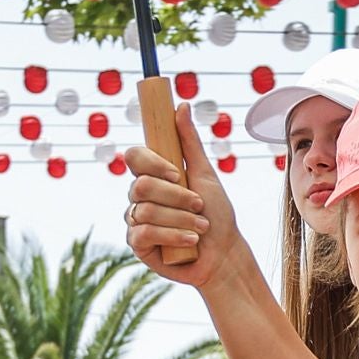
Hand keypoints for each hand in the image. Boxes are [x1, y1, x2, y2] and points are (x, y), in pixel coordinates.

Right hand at [123, 116, 242, 290]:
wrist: (224, 254)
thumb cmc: (217, 214)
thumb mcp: (206, 174)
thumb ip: (189, 142)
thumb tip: (182, 105)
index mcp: (154, 176)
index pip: (134, 157)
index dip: (152, 163)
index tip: (177, 172)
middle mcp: (140, 197)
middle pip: (140, 185)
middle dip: (175, 196)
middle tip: (199, 204)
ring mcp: (136, 220)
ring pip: (145, 211)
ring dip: (180, 219)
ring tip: (200, 226)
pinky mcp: (138, 245)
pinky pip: (144, 233)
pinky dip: (172, 234)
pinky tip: (190, 240)